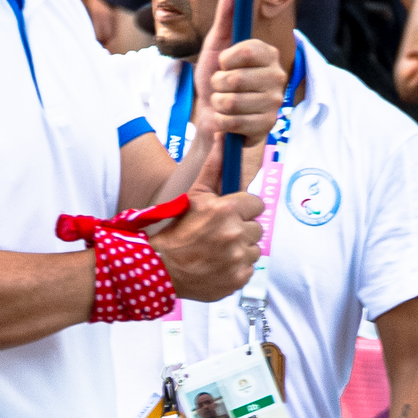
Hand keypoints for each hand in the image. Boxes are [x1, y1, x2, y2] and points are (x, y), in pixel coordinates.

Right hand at [152, 138, 261, 301]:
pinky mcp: (238, 279)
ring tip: (218, 251)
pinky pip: (249, 269)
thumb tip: (222, 138)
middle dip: (242, 230)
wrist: (161, 268)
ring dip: (241, 250)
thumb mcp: (193, 196)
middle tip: (220, 235)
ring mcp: (238, 258)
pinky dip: (236, 268)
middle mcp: (235, 234)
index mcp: (226, 210)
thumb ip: (213, 168)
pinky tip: (218, 265)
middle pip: (257, 227)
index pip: (257, 204)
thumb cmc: (176, 231)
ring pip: (254, 249)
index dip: (243, 209)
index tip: (229, 215)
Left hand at [192, 0, 285, 150]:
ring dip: (218, 104)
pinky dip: (222, 122)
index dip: (226, 59)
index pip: (247, 50)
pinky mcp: (267, 126)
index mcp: (267, 54)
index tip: (223, 63)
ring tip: (223, 104)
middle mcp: (277, 76)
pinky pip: (233, 122)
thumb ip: (225, 18)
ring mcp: (274, 102)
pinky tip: (227, 122)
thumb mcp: (215, 47)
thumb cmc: (214, 81)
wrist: (211, 119)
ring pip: (232, 102)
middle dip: (218, 85)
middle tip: (221, 87)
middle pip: (236, 78)